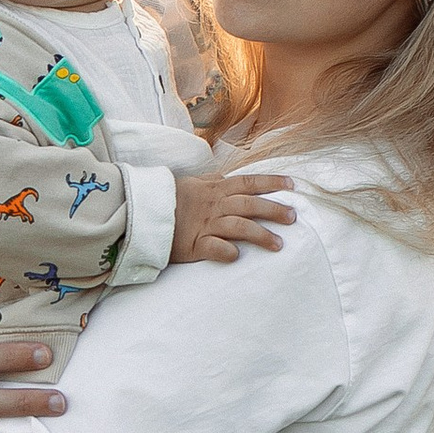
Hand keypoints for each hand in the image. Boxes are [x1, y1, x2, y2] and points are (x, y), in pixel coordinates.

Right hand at [169, 169, 295, 265]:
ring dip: (260, 235)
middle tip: (293, 217)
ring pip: (238, 227)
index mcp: (215, 189)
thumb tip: (225, 176)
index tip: (291, 185)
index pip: (249, 183)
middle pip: (249, 205)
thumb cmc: (168, 199)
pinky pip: (213, 247)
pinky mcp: (194, 244)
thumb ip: (211, 181)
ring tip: (278, 244)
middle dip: (273, 210)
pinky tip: (237, 256)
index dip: (271, 182)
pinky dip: (226, 251)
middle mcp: (214, 205)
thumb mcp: (192, 183)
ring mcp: (205, 224)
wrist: (140, 212)